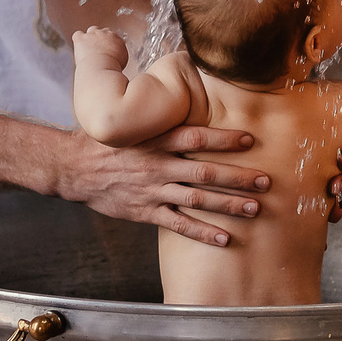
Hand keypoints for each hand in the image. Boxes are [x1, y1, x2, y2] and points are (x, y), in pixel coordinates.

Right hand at [54, 126, 268, 246]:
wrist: (75, 167)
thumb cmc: (109, 142)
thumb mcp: (136, 123)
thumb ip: (165, 120)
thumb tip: (192, 101)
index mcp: (157, 140)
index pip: (196, 137)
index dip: (224, 139)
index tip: (250, 139)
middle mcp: (158, 165)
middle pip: (204, 172)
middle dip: (238, 177)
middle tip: (266, 182)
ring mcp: (153, 190)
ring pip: (196, 200)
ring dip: (228, 205)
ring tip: (255, 210)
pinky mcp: (145, 212)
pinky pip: (178, 224)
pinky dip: (202, 232)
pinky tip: (224, 239)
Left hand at [72, 26, 127, 70]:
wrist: (101, 68)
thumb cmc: (112, 67)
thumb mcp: (123, 60)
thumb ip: (120, 53)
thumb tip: (120, 56)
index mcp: (115, 38)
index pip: (112, 35)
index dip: (109, 42)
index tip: (108, 49)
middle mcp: (104, 34)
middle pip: (102, 31)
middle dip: (100, 38)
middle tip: (99, 49)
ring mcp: (92, 35)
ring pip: (91, 30)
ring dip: (90, 36)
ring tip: (89, 47)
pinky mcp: (81, 38)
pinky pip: (78, 34)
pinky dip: (78, 39)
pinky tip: (79, 46)